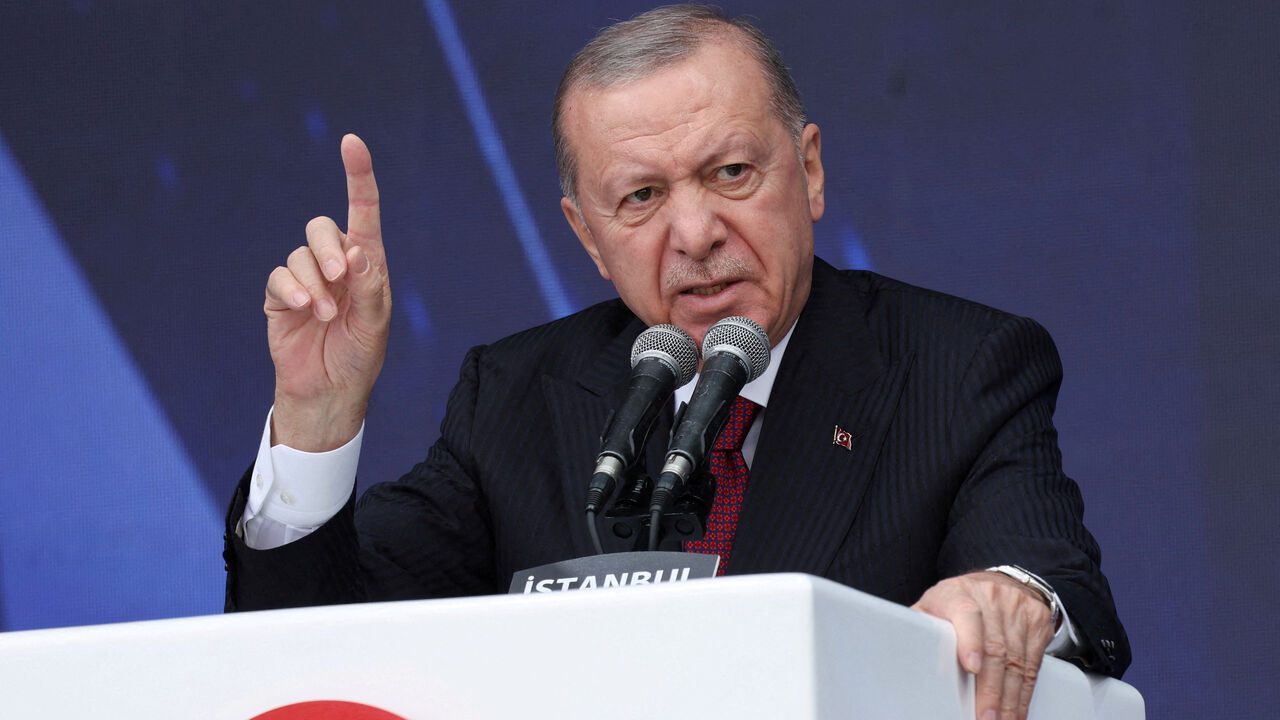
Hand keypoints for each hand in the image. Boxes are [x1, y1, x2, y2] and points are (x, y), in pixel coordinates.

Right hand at [264, 134, 390, 450]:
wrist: (329, 392)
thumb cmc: (359, 357)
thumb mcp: (374, 325)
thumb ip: (369, 288)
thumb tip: (357, 251)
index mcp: (367, 265)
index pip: (363, 212)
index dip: (358, 176)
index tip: (351, 143)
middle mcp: (335, 265)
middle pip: (322, 228)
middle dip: (328, 247)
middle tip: (340, 277)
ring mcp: (306, 279)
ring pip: (300, 254)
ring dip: (313, 281)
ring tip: (324, 314)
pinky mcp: (279, 296)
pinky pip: (279, 276)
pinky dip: (291, 289)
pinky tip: (303, 310)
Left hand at [911, 571, 1054, 719]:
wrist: (1000, 583)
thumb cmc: (956, 601)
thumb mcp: (933, 605)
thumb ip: (919, 627)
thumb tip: (896, 651)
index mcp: (958, 594)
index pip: (966, 614)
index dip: (969, 640)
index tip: (971, 667)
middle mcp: (991, 599)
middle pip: (995, 648)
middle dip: (991, 689)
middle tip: (985, 716)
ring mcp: (1018, 610)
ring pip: (1017, 661)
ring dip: (1010, 698)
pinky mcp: (1037, 624)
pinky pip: (1033, 665)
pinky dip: (1025, 693)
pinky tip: (1017, 710)